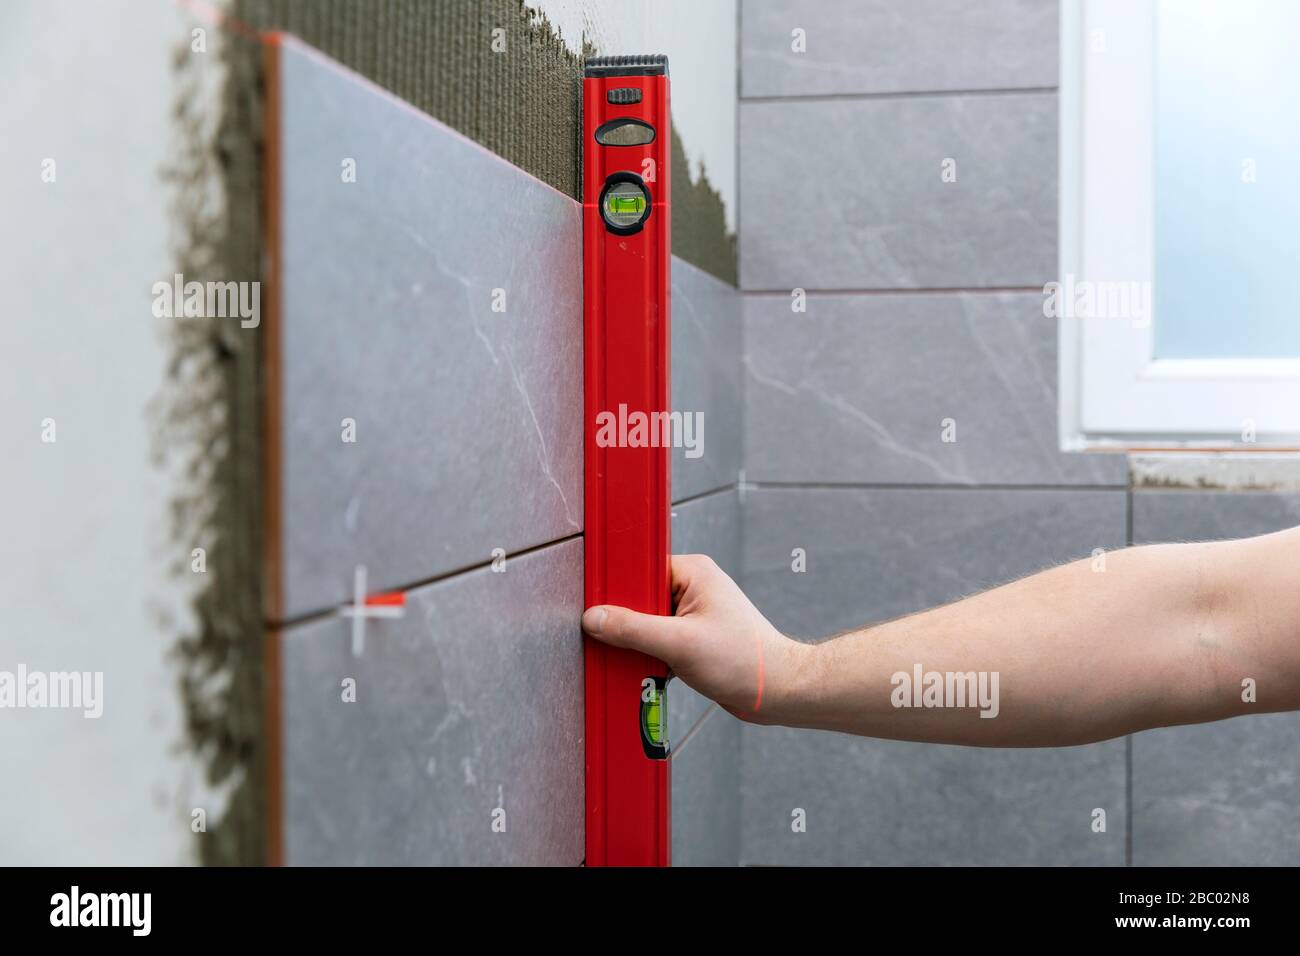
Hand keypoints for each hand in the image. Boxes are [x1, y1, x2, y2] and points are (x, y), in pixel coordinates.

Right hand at [581, 554, 811, 723]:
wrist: (777, 691)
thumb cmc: (743, 661)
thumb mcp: (679, 644)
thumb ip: (633, 629)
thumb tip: (594, 618)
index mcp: (693, 571)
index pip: (640, 569)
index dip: (617, 589)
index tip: (597, 608)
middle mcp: (694, 586)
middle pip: (639, 597)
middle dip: (628, 623)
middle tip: (619, 643)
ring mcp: (694, 612)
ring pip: (647, 621)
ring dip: (639, 643)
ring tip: (644, 659)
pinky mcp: (694, 636)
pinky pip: (659, 639)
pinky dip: (651, 655)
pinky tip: (652, 670)